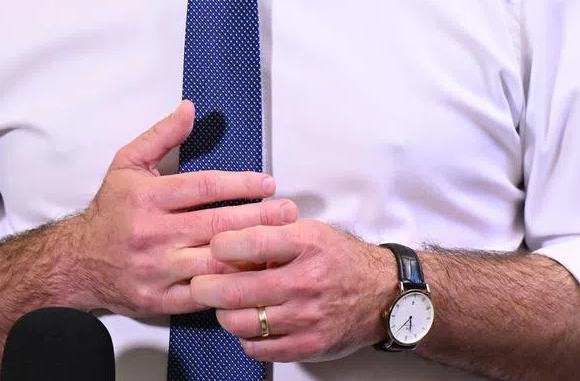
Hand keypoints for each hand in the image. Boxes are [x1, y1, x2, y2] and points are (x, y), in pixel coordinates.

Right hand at [68, 101, 297, 318]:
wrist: (78, 262)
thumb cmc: (112, 208)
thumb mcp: (128, 163)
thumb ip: (161, 135)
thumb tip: (190, 107)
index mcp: (149, 198)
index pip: (203, 188)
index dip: (239, 185)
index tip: (268, 183)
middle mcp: (154, 234)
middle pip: (215, 226)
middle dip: (257, 218)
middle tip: (288, 211)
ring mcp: (158, 270)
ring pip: (213, 263)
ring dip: (250, 253)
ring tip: (281, 243)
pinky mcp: (160, 300)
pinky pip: (203, 295)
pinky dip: (230, 286)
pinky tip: (255, 276)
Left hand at [190, 221, 399, 361]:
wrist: (380, 293)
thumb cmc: (341, 259)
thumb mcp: (311, 231)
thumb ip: (273, 233)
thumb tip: (232, 239)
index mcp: (306, 245)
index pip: (253, 242)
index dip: (224, 245)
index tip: (213, 247)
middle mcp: (305, 281)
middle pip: (238, 289)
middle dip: (207, 287)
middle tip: (199, 284)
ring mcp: (305, 317)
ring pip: (243, 322)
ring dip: (224, 313)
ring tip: (224, 304)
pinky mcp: (307, 345)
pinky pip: (260, 348)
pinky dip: (246, 337)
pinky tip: (249, 323)